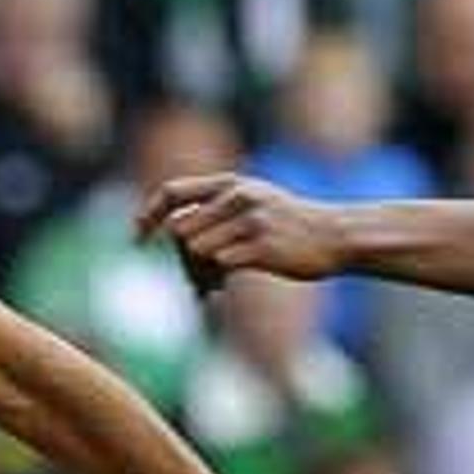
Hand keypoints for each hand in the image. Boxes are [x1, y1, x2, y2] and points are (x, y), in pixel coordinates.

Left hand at [139, 172, 351, 292]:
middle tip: (198, 280)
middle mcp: (237, 195)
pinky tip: (222, 289)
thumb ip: (213, 211)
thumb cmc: (289, 225)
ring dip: (196, 274)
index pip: (172, 192)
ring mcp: (250, 219)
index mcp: (229, 183)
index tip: (137, 238)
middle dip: (181, 260)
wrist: (335, 236)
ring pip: (194, 249)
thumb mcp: (252, 203)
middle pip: (179, 230)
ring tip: (212, 285)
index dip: (148, 215)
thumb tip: (168, 233)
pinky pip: (218, 264)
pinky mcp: (262, 245)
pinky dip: (214, 281)